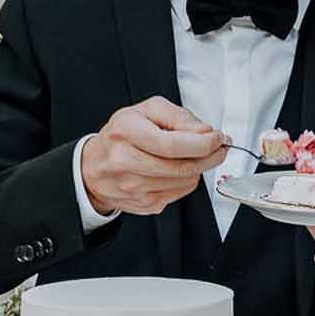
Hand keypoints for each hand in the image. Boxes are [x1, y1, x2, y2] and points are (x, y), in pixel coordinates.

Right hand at [80, 97, 225, 216]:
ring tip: (196, 155)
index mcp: (126, 132)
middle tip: (219, 147)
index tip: (217, 138)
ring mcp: (134, 187)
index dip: (202, 143)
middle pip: (182, 166)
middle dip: (210, 156)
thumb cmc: (121, 135)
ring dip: (199, 168)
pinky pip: (179, 193)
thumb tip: (204, 132)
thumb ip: (178, 117)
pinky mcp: (144, 204)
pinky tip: (179, 169)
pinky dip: (187, 180)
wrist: (94, 166)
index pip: (172, 145)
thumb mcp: (146, 111)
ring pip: (185, 182)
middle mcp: (125, 162)